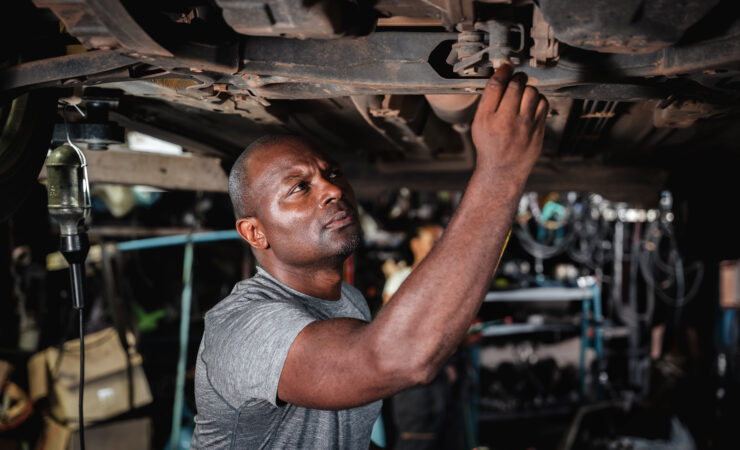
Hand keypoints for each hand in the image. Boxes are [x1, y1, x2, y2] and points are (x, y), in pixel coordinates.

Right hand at [471, 63, 547, 182]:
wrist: (502, 170)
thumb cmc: (489, 145)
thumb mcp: (479, 124)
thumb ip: (488, 101)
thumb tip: (500, 76)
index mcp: (487, 118)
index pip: (496, 84)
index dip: (502, 70)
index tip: (505, 67)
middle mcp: (506, 121)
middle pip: (516, 85)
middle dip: (517, 77)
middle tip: (516, 79)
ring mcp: (525, 125)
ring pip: (532, 91)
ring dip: (527, 88)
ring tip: (523, 94)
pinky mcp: (538, 130)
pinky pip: (543, 103)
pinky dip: (538, 99)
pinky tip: (531, 105)